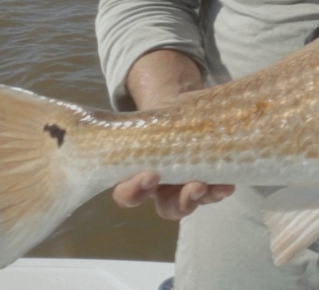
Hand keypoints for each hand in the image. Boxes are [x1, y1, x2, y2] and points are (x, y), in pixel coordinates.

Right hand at [111, 49, 233, 219]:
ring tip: (211, 184)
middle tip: (194, 186)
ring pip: (192, 204)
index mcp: (137, 177)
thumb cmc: (158, 119)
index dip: (135, 190)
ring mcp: (187, 189)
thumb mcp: (145, 120)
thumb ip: (136, 122)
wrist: (183, 115)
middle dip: (180, 203)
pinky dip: (220, 189)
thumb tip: (90, 109)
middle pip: (167, 209)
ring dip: (203, 197)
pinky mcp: (209, 183)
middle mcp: (163, 190)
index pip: (128, 195)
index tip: (150, 174)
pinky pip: (214, 192)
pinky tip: (227, 183)